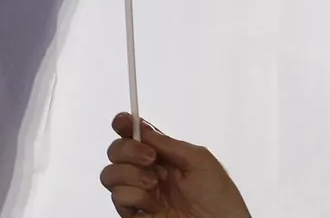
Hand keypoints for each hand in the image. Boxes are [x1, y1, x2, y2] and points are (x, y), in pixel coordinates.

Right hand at [101, 113, 252, 217]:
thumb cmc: (219, 197)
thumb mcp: (198, 160)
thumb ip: (167, 143)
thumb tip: (141, 127)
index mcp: (164, 156)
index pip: (135, 135)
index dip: (124, 125)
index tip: (122, 122)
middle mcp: (147, 172)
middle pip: (116, 151)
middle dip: (127, 149)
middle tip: (150, 158)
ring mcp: (140, 194)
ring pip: (110, 174)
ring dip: (130, 174)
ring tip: (154, 184)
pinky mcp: (135, 215)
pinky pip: (118, 198)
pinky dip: (134, 196)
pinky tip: (153, 204)